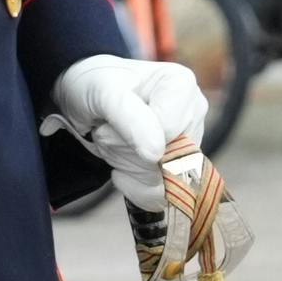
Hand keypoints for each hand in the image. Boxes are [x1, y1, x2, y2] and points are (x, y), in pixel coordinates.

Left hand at [51, 54, 208, 212]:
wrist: (87, 100)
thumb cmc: (96, 85)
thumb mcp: (103, 92)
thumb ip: (130, 117)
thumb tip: (156, 154)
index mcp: (182, 85)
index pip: (168, 132)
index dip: (131, 135)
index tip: (110, 118)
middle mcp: (193, 113)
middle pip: (166, 158)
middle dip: (125, 151)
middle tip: (107, 129)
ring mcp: (191, 142)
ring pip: (162, 180)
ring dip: (125, 166)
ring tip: (114, 141)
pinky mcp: (182, 168)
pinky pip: (161, 195)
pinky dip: (133, 186)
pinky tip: (119, 167)